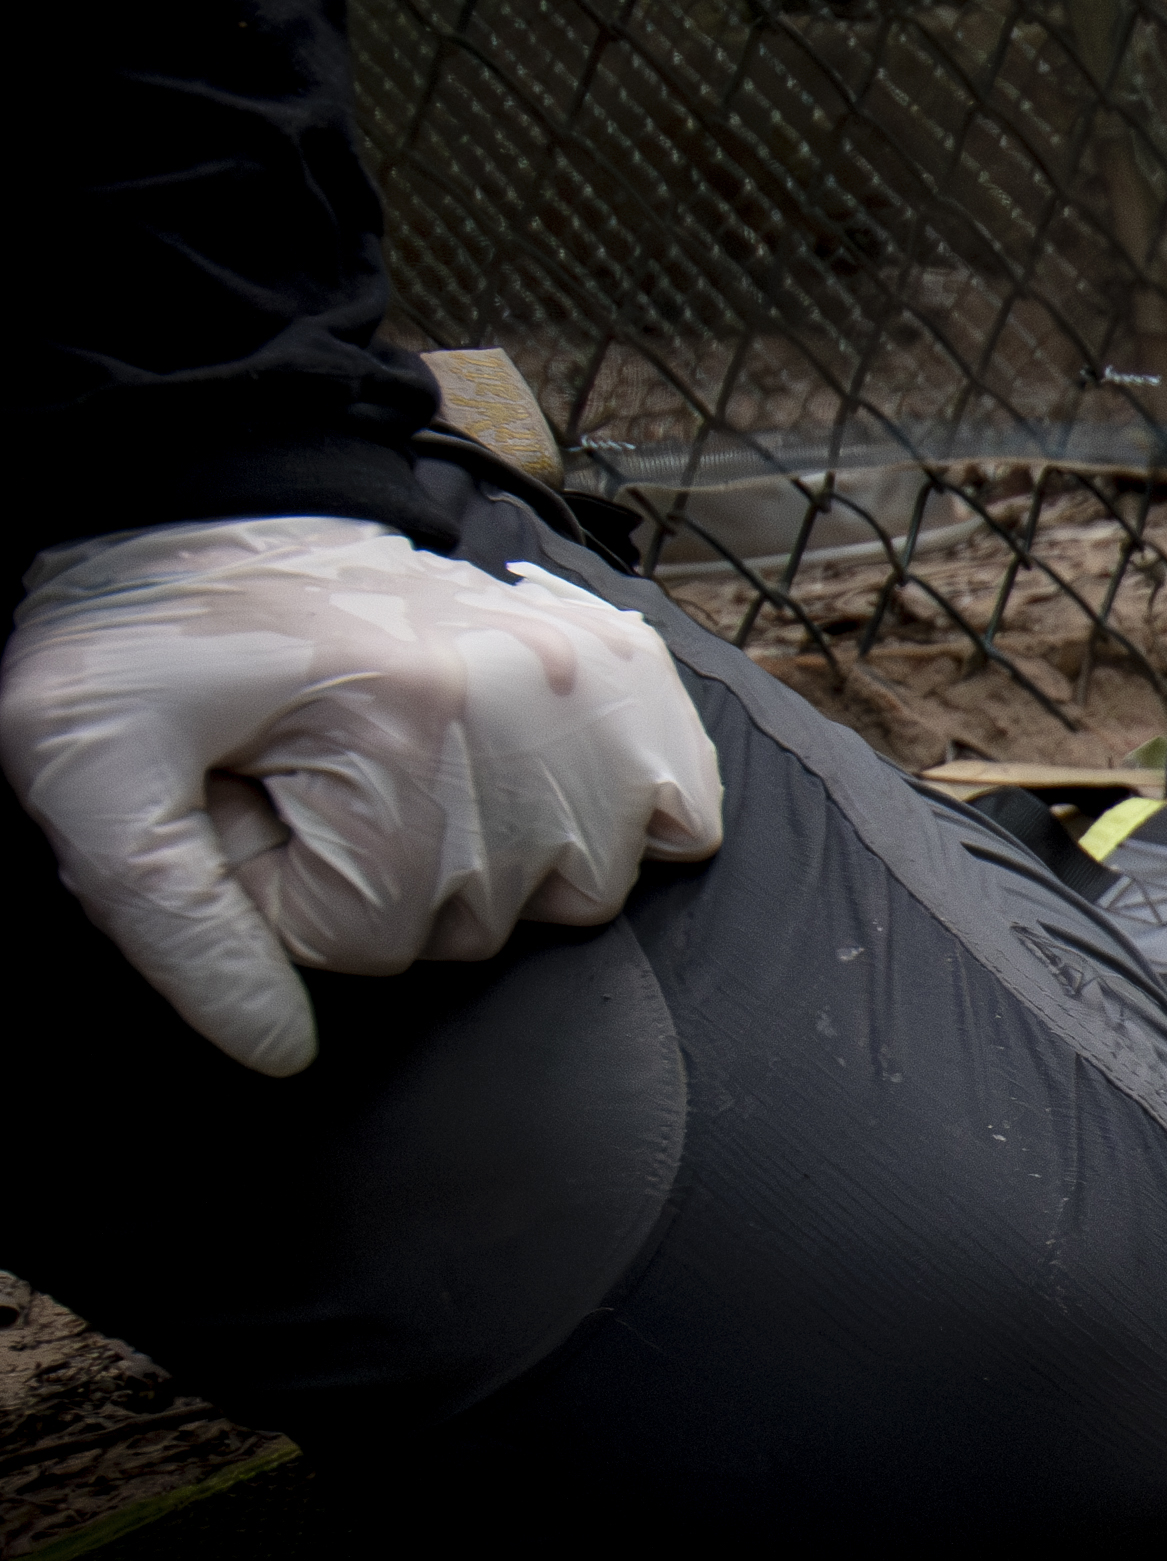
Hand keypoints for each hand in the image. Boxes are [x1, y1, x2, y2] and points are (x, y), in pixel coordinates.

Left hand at [5, 516, 727, 1074]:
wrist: (214, 508)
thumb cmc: (150, 638)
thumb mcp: (90, 769)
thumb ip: (174, 925)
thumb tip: (282, 1053)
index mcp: (397, 722)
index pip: (358, 936)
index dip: (278, 889)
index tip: (245, 801)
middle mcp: (531, 702)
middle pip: (478, 923)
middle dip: (382, 880)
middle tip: (317, 775)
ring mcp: (598, 686)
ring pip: (576, 891)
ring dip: (494, 858)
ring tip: (412, 770)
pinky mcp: (636, 676)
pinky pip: (683, 824)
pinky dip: (621, 825)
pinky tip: (530, 784)